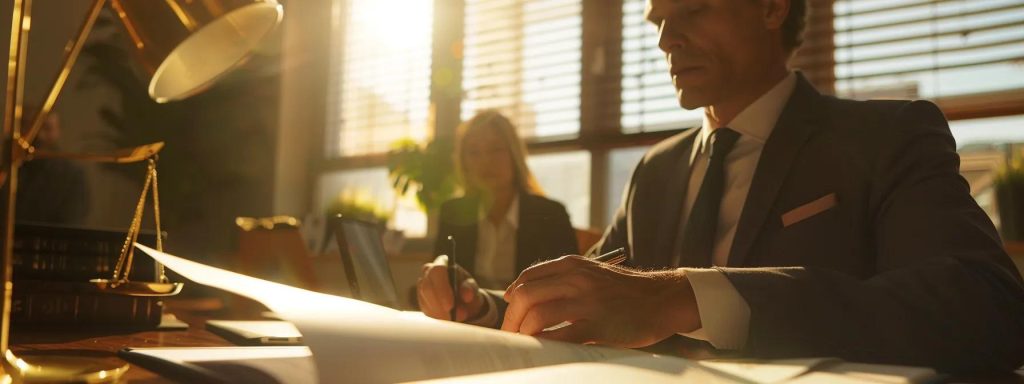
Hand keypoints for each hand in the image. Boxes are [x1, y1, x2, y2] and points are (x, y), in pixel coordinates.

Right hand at [416, 255, 485, 321]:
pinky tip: (446, 319)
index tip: (450, 305)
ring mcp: (422, 285)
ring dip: (439, 312)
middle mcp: (428, 272)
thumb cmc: (467, 290)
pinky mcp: (421, 299)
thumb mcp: (472, 288)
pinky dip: (436, 316)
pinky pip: (425, 309)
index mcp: (442, 263)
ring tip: (453, 319)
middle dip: (439, 304)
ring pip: (425, 300)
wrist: (464, 302)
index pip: (437, 271)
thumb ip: (470, 288)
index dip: (442, 288)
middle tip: (452, 317)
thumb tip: (467, 295)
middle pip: (427, 286)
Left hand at [501, 255, 700, 347]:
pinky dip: (545, 345)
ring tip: (522, 345)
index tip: (508, 310)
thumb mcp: (592, 273)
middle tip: (509, 334)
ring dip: (523, 334)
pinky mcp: (598, 326)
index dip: (511, 296)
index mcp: (572, 265)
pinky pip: (560, 337)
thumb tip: (522, 294)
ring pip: (537, 316)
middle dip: (511, 319)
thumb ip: (563, 280)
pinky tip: (543, 350)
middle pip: (525, 296)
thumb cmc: (624, 291)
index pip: (528, 277)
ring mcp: (587, 302)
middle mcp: (576, 279)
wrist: (662, 299)